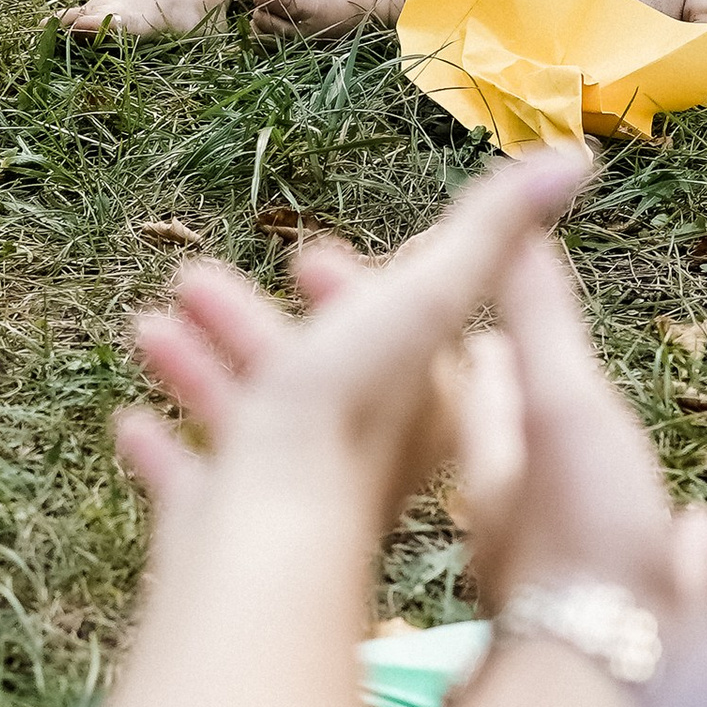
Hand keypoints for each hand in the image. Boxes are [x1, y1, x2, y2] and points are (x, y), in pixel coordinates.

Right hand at [116, 148, 590, 561]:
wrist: (268, 550)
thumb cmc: (351, 426)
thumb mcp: (438, 307)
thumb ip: (491, 234)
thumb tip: (575, 156)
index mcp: (416, 406)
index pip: (394, 341)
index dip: (353, 293)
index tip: (304, 256)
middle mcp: (362, 460)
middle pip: (307, 380)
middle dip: (249, 327)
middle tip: (189, 278)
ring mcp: (291, 508)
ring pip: (245, 428)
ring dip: (199, 373)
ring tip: (145, 328)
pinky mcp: (231, 546)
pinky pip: (194, 493)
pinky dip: (166, 455)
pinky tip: (131, 424)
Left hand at [455, 234, 706, 631]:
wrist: (611, 682)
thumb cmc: (578, 539)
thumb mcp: (561, 407)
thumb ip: (539, 325)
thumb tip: (514, 227)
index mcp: (496, 474)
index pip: (476, 395)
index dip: (475, 353)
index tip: (466, 320)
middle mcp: (520, 537)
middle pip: (523, 454)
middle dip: (529, 413)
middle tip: (534, 377)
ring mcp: (577, 588)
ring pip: (581, 521)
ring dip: (596, 482)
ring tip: (622, 453)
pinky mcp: (634, 633)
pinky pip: (654, 579)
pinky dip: (675, 551)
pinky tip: (701, 540)